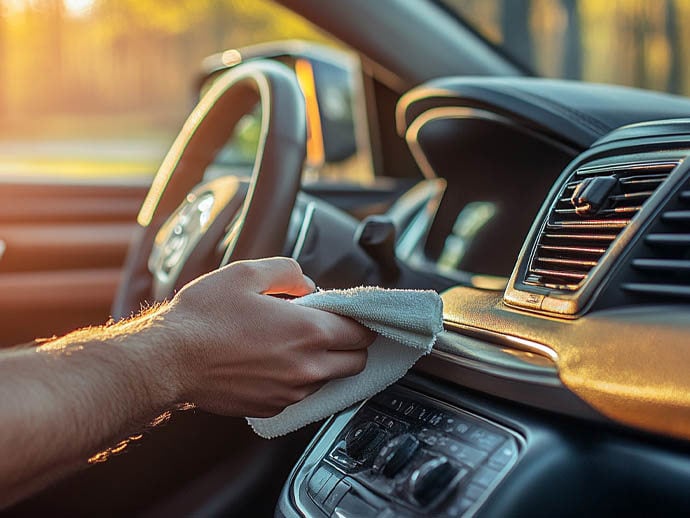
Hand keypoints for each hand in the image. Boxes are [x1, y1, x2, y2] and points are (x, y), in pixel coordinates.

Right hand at [159, 257, 374, 417]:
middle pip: (356, 362)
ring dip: (324, 362)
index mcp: (308, 332)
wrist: (168, 360)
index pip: (362, 333)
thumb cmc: (203, 318)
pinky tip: (274, 362)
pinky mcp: (272, 408)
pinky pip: (301, 395)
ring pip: (330, 380)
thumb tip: (307, 284)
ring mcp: (290, 392)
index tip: (349, 315)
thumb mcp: (247, 273)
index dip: (360, 321)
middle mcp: (306, 368)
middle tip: (329, 329)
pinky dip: (299, 379)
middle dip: (351, 345)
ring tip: (293, 343)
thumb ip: (288, 272)